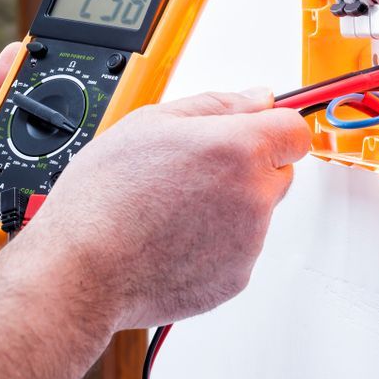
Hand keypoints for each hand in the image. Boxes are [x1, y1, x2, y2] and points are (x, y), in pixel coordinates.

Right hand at [11, 89, 310, 329]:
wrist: (83, 267)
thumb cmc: (105, 196)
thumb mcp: (151, 121)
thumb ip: (216, 104)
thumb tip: (257, 99)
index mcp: (238, 149)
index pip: (295, 130)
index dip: (273, 126)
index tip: (253, 131)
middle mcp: (253, 196)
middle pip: (279, 171)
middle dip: (249, 166)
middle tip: (194, 171)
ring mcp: (249, 242)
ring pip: (256, 212)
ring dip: (229, 206)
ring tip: (172, 208)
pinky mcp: (236, 278)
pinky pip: (239, 250)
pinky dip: (215, 244)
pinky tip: (173, 236)